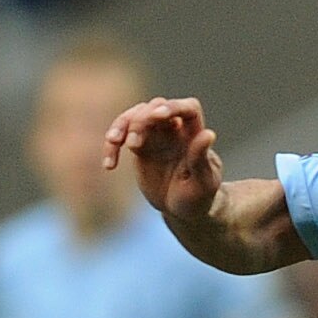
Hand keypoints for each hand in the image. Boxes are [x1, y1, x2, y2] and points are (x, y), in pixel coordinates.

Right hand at [103, 96, 223, 224]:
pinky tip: (109, 165)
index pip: (187, 108)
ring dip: (122, 125)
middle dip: (143, 119)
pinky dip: (112, 146)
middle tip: (134, 144)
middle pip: (157, 108)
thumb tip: (208, 134)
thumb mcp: (204, 183)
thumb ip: (201, 158)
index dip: (174, 107)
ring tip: (114, 142)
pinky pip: (122, 136)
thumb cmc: (200, 197)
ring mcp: (156, 135)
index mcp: (195, 134)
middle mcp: (175, 129)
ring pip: (136, 116)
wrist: (184, 210)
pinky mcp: (140, 146)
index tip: (158, 116)